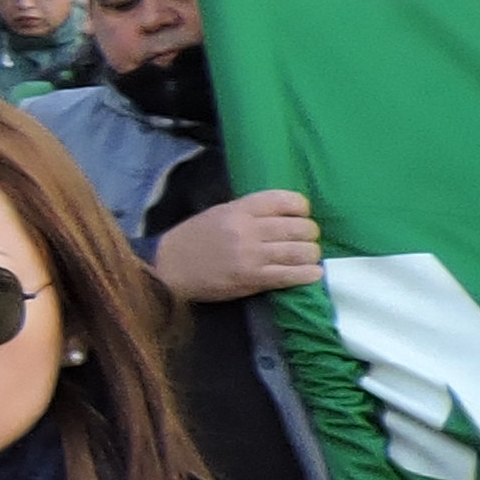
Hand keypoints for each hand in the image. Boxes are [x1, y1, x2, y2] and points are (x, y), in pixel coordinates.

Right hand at [154, 187, 320, 304]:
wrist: (167, 268)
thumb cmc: (193, 240)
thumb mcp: (218, 214)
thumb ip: (249, 213)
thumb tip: (285, 217)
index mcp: (239, 209)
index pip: (286, 200)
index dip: (302, 209)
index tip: (300, 216)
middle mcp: (248, 229)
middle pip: (301, 228)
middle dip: (310, 235)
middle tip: (305, 241)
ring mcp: (251, 255)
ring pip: (302, 252)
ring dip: (311, 255)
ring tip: (308, 258)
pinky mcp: (252, 279)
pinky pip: (292, 275)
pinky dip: (309, 274)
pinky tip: (312, 273)